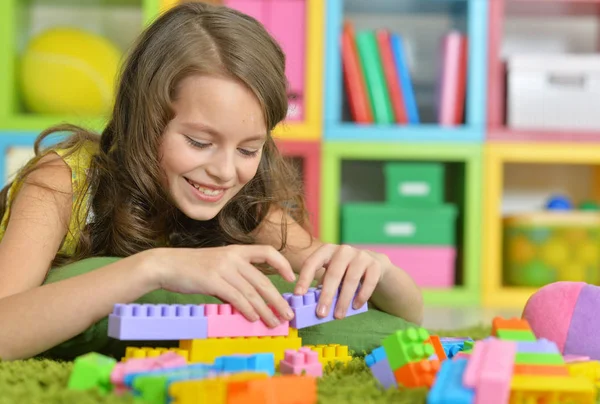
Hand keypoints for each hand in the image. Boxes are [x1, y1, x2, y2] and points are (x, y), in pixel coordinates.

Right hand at [154, 245, 295, 326]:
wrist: (165, 264)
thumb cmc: (191, 267)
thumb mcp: (217, 265)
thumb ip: (234, 278)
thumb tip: (249, 302)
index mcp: (236, 250)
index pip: (267, 251)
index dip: (282, 263)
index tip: (290, 277)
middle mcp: (232, 257)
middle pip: (262, 280)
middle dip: (277, 299)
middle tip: (288, 314)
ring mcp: (223, 268)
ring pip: (251, 292)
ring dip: (265, 310)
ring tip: (274, 321)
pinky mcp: (212, 281)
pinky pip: (236, 297)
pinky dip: (247, 310)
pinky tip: (254, 318)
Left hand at [295, 244, 385, 318]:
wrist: (373, 265)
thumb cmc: (345, 272)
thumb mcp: (331, 274)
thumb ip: (321, 285)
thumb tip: (307, 303)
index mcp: (327, 250)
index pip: (312, 262)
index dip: (304, 278)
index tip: (298, 295)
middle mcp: (343, 250)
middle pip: (333, 273)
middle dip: (326, 295)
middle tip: (321, 313)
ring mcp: (361, 256)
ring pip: (351, 279)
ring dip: (344, 300)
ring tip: (338, 316)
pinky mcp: (375, 264)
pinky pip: (369, 282)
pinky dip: (361, 296)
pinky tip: (355, 307)